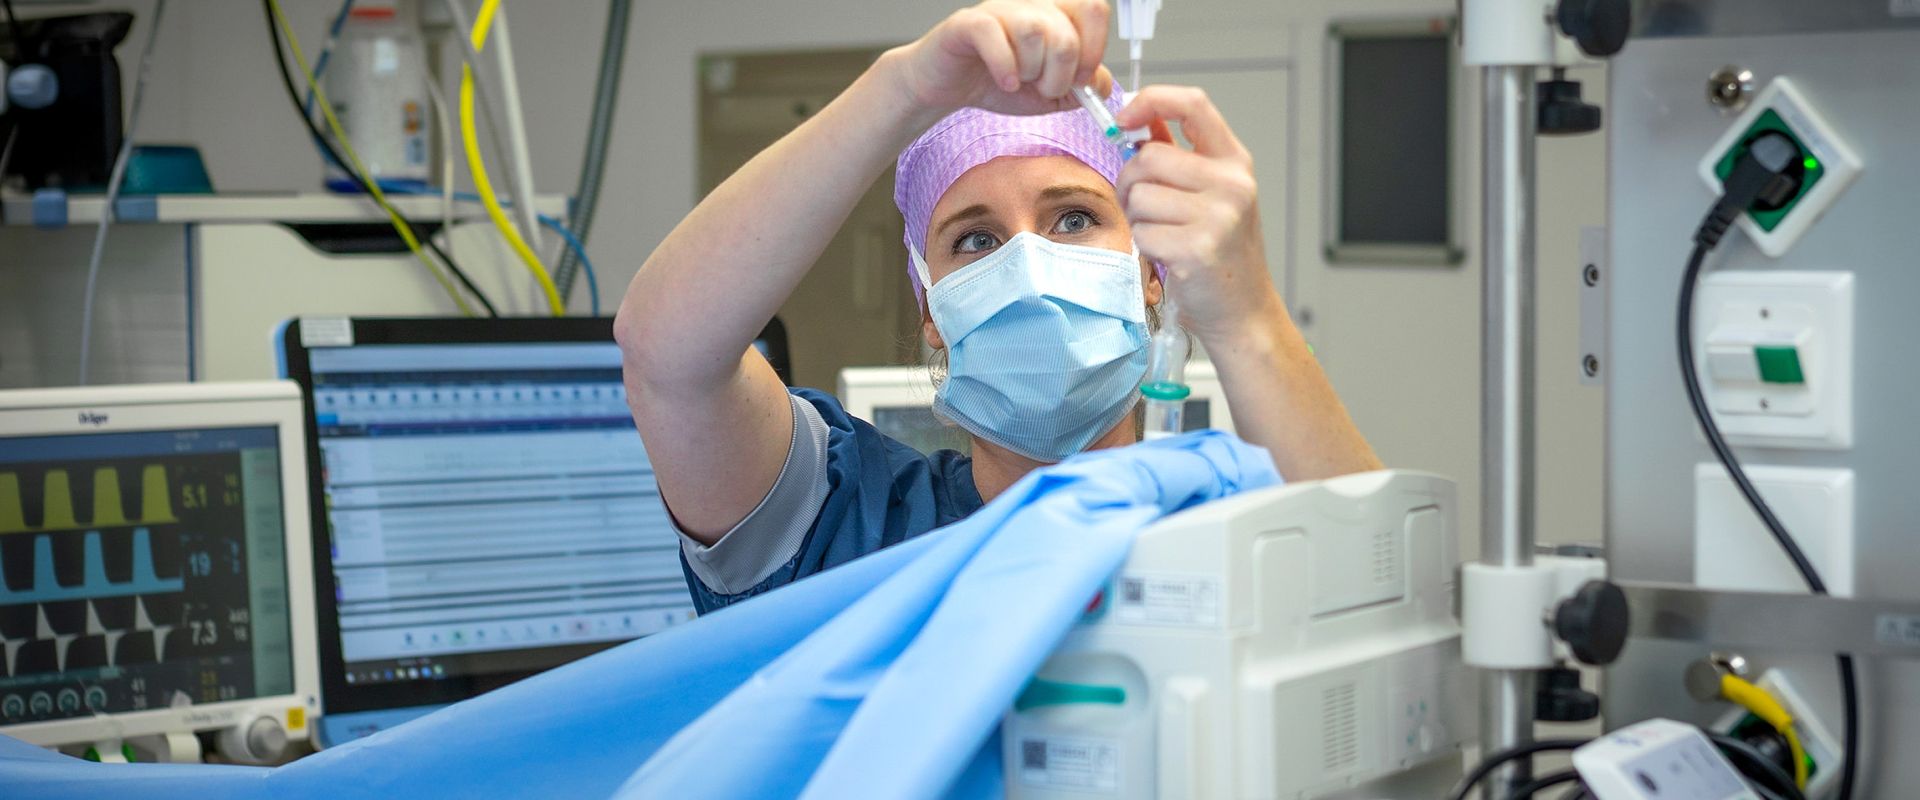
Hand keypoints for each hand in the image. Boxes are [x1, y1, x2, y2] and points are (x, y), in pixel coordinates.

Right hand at [889, 0, 1114, 116]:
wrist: (950, 86)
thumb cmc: (999, 82)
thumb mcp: (1051, 93)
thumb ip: (1083, 88)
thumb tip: (1103, 84)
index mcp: (1055, 13)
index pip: (1093, 10)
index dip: (1094, 50)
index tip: (1080, 79)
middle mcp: (1030, 4)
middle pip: (1066, 32)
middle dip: (1061, 74)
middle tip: (1044, 88)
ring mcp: (999, 10)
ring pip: (1034, 31)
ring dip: (1031, 71)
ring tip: (1019, 82)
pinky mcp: (968, 23)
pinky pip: (995, 36)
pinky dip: (1005, 68)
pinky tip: (1004, 82)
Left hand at [1114, 86, 1281, 344]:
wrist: (1243, 310)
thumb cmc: (1222, 253)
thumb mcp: (1212, 194)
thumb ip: (1179, 155)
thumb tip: (1139, 122)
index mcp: (1234, 162)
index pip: (1192, 104)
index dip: (1151, 100)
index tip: (1126, 116)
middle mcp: (1232, 184)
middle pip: (1149, 157)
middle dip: (1131, 181)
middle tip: (1145, 205)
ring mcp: (1217, 217)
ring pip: (1139, 196)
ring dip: (1138, 218)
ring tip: (1164, 234)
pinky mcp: (1196, 249)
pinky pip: (1142, 232)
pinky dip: (1145, 246)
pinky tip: (1168, 255)